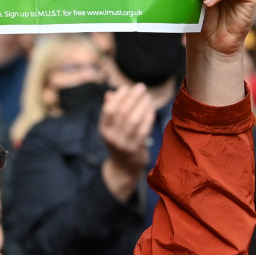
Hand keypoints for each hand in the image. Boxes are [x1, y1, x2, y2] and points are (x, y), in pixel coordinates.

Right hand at [99, 82, 154, 200]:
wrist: (123, 167)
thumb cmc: (119, 141)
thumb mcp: (111, 128)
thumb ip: (111, 111)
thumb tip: (110, 93)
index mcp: (104, 129)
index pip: (109, 109)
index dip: (118, 97)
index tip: (126, 87)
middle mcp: (111, 137)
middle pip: (122, 113)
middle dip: (132, 97)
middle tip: (141, 87)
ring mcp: (123, 144)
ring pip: (132, 121)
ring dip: (141, 106)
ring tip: (147, 97)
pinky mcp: (135, 149)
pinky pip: (143, 131)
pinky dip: (147, 119)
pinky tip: (151, 110)